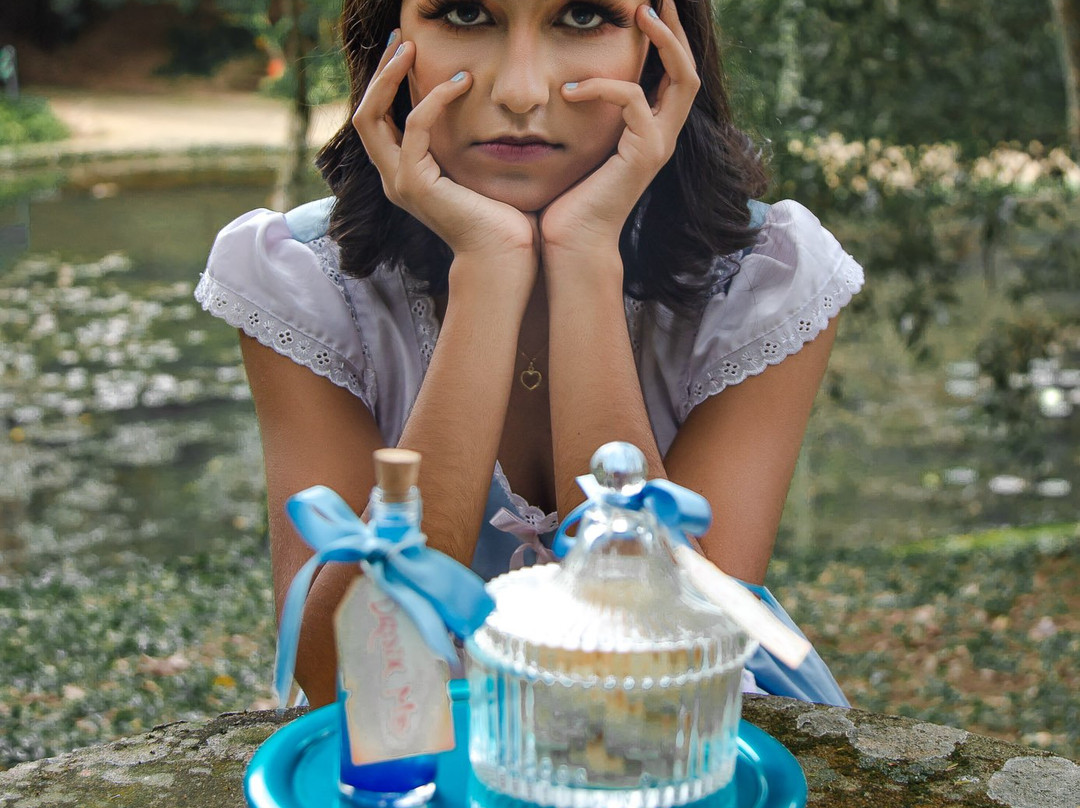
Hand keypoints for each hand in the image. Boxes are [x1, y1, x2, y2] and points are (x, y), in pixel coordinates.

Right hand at [353, 34, 537, 264]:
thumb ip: (465, 142)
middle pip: (364, 113)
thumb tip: (481, 105)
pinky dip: (434, 100)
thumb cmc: (503, 218)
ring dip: (390, 76)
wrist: (505, 255)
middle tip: (398, 37)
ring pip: (372, 116)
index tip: (405, 51)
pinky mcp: (415, 184)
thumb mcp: (478, 169)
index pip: (380, 120)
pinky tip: (460, 83)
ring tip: (410, 46)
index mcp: (405, 175)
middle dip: (379, 72)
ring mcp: (399, 182)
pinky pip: (415, 127)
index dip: (387, 84)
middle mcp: (393, 178)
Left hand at [538, 2, 699, 261]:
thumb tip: (564, 81)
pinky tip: (571, 90)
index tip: (648, 8)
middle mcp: (663, 137)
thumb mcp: (578, 145)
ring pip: (683, 79)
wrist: (570, 243)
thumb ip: (585, 114)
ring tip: (642, 13)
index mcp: (649, 133)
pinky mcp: (644, 154)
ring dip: (665, 42)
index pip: (672, 77)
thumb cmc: (566, 200)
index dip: (667, 41)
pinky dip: (602, 87)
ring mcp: (659, 146)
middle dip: (676, 31)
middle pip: (690, 71)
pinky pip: (633, 101)